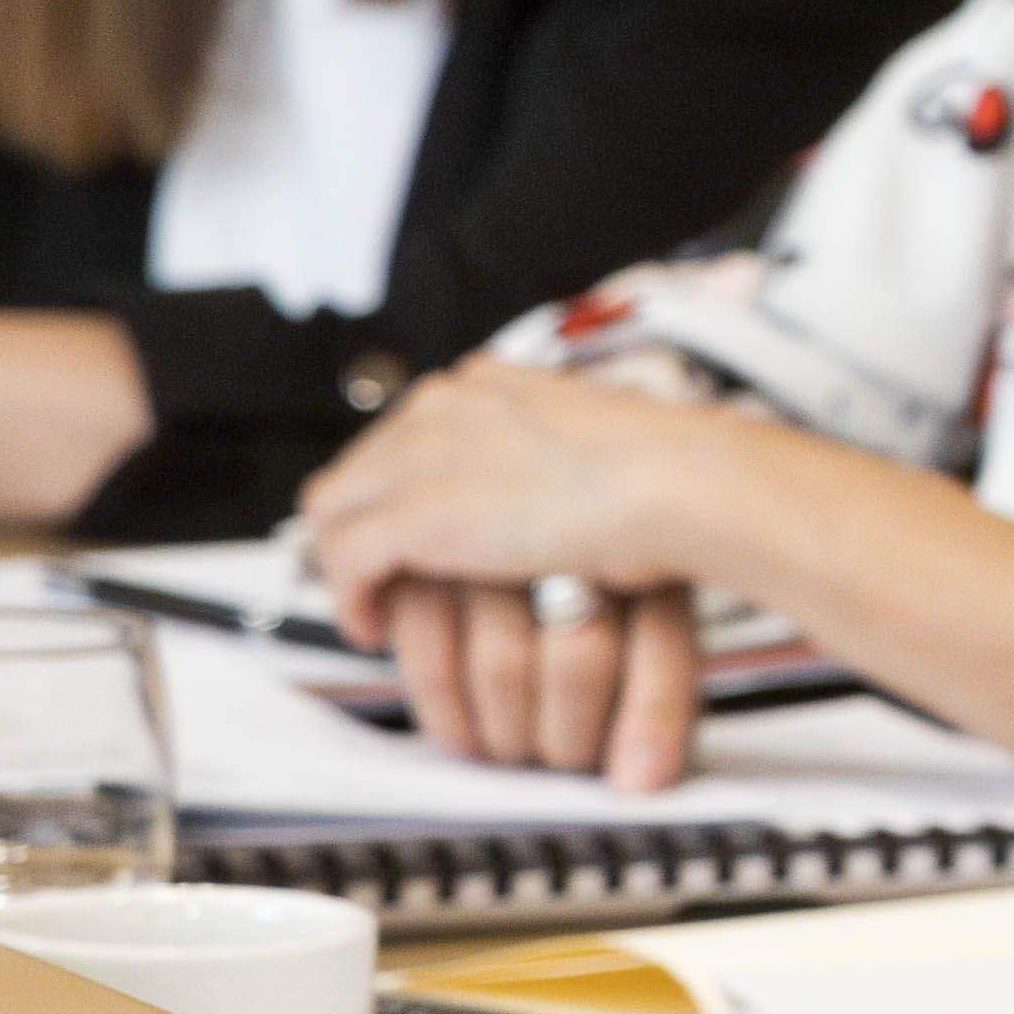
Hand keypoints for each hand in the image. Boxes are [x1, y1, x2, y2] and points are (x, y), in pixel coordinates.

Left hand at [302, 365, 732, 787]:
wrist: (678, 482)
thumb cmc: (671, 473)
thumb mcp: (607, 447)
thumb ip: (564, 458)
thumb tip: (576, 490)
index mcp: (487, 385)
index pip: (406, 433)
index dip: (401, 489)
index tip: (416, 535)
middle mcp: (442, 406)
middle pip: (359, 469)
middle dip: (362, 526)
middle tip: (384, 580)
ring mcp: (421, 457)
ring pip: (335, 512)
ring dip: (347, 565)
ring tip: (373, 611)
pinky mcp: (414, 516)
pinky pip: (345, 561)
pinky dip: (353, 599)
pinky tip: (373, 629)